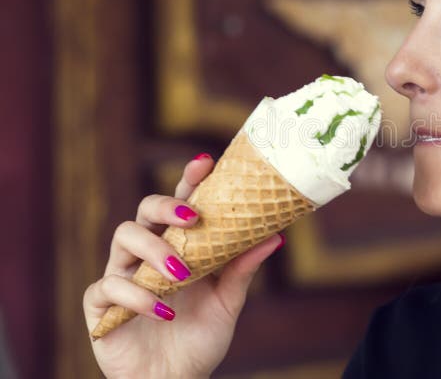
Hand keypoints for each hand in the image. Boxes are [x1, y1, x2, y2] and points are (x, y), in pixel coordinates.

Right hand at [83, 154, 284, 377]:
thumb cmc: (199, 339)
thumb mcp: (227, 303)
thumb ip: (242, 270)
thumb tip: (275, 236)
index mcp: (177, 247)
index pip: (180, 204)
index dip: (188, 181)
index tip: (205, 163)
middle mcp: (147, 255)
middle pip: (144, 210)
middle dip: (166, 206)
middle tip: (191, 218)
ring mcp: (122, 276)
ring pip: (123, 237)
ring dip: (154, 249)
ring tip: (181, 273)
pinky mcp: (101, 306)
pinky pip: (108, 286)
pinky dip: (136, 296)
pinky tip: (163, 311)